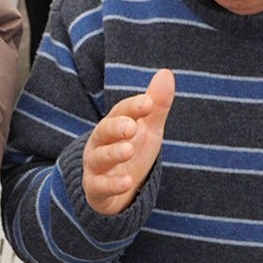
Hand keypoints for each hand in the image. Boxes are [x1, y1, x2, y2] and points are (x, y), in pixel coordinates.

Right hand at [82, 68, 174, 214]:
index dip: (132, 107)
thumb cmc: (132, 152)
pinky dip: (111, 184)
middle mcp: (100, 143)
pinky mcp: (95, 189)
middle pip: (104, 131)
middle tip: (131, 126)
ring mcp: (95, 166)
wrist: (116, 190)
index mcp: (113, 125)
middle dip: (117, 127)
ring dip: (113, 153)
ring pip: (99, 157)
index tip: (148, 103)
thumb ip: (156, 104)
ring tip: (128, 150)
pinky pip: (99, 186)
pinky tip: (127, 182)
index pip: (120, 112)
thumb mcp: (148, 129)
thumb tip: (166, 72)